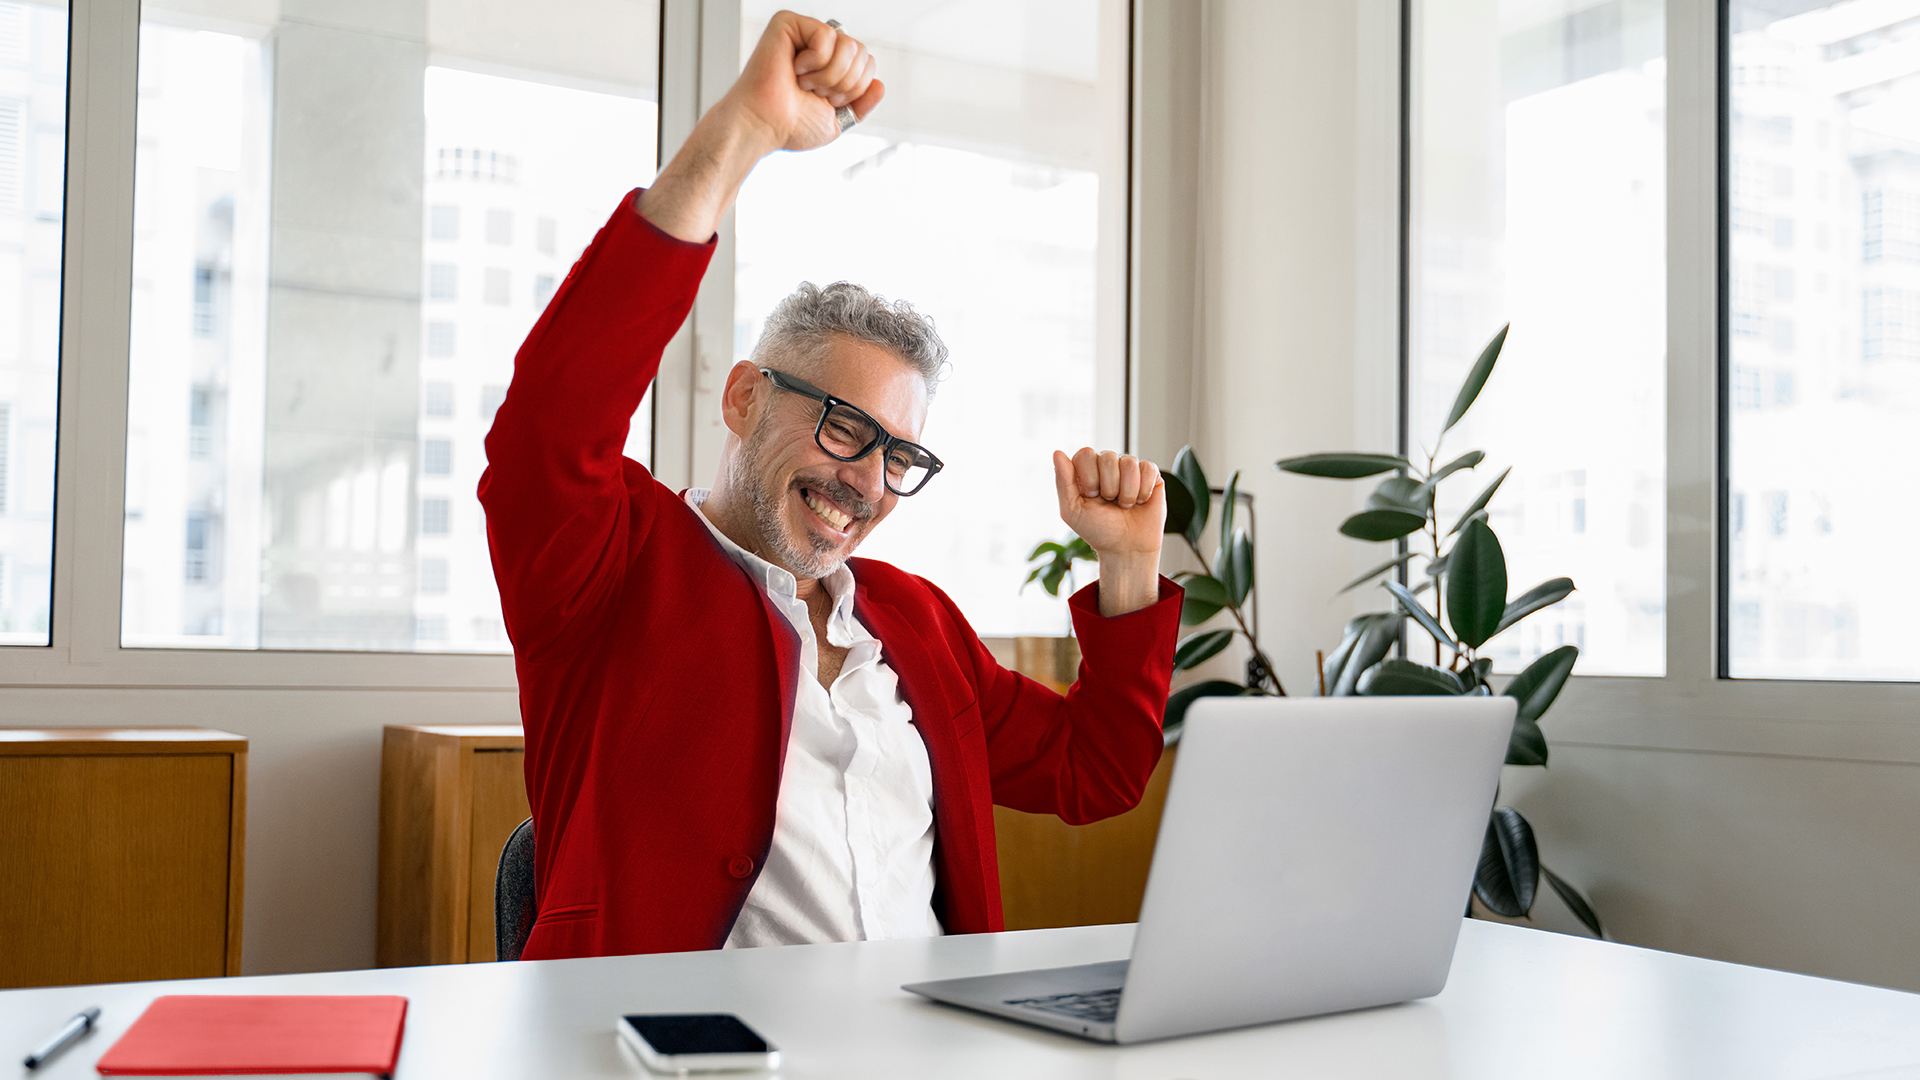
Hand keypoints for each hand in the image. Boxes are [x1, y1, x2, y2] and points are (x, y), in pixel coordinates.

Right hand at [639, 12, 884, 241]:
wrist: (765, 126)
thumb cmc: (791, 126)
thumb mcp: (837, 120)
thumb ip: (861, 104)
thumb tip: (880, 84)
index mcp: (829, 65)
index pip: (867, 62)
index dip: (855, 87)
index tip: (828, 101)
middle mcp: (818, 46)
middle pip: (862, 52)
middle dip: (845, 83)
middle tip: (815, 92)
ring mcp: (804, 33)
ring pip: (849, 44)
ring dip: (830, 75)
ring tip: (804, 83)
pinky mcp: (788, 24)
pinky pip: (827, 35)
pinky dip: (816, 61)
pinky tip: (795, 69)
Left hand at [1052, 449, 1165, 615]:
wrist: (1127, 549)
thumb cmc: (1098, 531)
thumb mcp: (1072, 510)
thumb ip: (1063, 481)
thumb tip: (1057, 452)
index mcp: (1086, 470)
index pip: (1085, 453)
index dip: (1089, 478)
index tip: (1091, 497)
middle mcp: (1107, 465)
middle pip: (1107, 456)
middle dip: (1108, 487)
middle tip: (1109, 503)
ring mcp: (1130, 468)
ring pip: (1129, 462)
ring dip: (1127, 492)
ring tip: (1125, 505)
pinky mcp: (1151, 474)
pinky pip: (1148, 468)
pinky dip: (1143, 491)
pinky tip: (1140, 501)